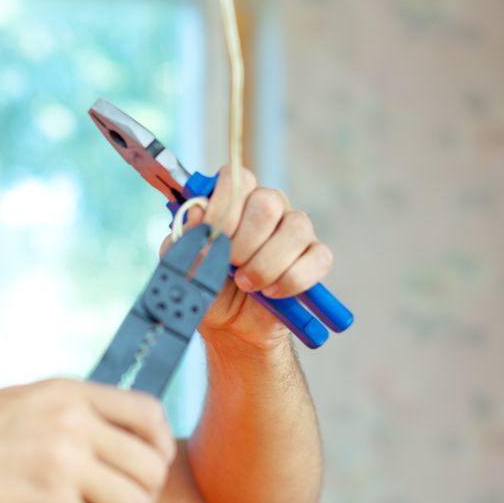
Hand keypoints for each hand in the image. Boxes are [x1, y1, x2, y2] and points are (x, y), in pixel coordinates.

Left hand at [159, 166, 332, 349]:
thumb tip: (196, 212)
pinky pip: (317, 258)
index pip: (237, 178)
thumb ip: (186, 236)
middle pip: (267, 201)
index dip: (224, 205)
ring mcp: (295, 231)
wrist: (230, 324)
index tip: (213, 234)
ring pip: (295, 228)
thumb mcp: (186, 263)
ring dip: (266, 263)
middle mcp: (269, 208)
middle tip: (231, 264)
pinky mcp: (316, 257)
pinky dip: (291, 280)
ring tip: (246, 284)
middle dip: (244, 240)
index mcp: (236, 201)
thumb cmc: (209, 285)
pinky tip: (271, 292)